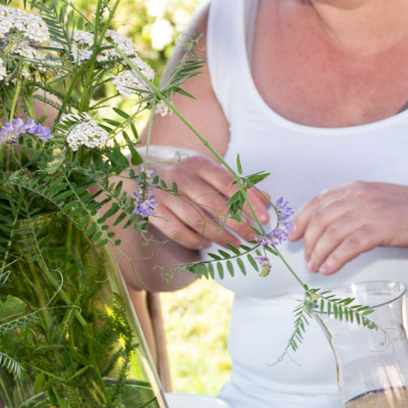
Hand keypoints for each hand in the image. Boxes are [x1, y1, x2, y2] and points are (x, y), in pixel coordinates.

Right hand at [129, 150, 269, 255]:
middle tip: (252, 237)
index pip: (230, 184)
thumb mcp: (209, 172)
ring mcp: (164, 192)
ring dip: (219, 236)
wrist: (140, 172)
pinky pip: (176, 230)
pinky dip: (193, 240)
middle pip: (216, 205)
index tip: (264, 219)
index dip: (249, 203)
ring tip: (234, 244)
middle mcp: (181, 176)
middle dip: (238, 225)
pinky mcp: (151, 207)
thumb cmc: (184, 174)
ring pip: (197, 220)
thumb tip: (267, 198)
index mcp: (199, 164)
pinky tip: (205, 243)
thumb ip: (236, 185)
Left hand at [289, 181, 407, 276]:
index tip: (293, 236)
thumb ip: (356, 207)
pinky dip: (336, 258)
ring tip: (316, 268)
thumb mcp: (380, 200)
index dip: (301, 220)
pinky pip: (350, 245)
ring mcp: (370, 211)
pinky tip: (330, 269)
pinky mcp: (382, 229)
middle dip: (309, 242)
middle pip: (321, 219)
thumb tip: (335, 227)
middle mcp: (359, 196)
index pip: (317, 201)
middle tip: (307, 259)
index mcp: (357, 187)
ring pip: (332, 233)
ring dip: (319, 253)